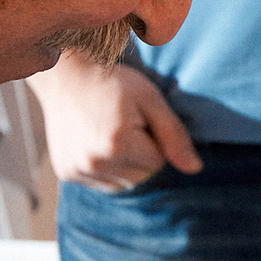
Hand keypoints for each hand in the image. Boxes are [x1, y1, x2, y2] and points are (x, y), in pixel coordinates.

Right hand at [27, 54, 201, 190]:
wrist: (65, 77)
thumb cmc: (112, 83)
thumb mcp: (150, 99)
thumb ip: (174, 135)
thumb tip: (195, 169)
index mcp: (117, 143)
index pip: (158, 162)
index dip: (154, 140)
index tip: (138, 119)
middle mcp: (94, 162)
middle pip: (141, 177)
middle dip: (141, 156)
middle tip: (124, 125)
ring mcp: (77, 170)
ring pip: (123, 184)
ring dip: (124, 165)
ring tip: (110, 134)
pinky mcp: (67, 173)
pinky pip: (102, 183)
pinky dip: (106, 168)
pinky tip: (97, 143)